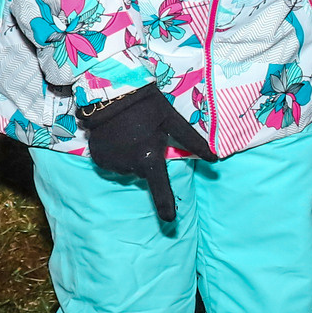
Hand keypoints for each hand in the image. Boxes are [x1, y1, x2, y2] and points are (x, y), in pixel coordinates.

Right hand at [81, 85, 215, 224]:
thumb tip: (215, 159)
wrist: (110, 92)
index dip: (165, 204)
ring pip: (128, 168)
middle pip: (144, 172)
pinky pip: (112, 163)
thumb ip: (193, 142)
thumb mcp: (173, 120)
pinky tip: (117, 137)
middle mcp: (129, 165)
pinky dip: (117, 154)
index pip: (160, 186)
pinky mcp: (96, 159)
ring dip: (132, 155)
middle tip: (145, 135)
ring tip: (130, 133)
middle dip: (147, 158)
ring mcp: (110, 163)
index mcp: (149, 157)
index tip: (169, 220)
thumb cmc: (147, 105)